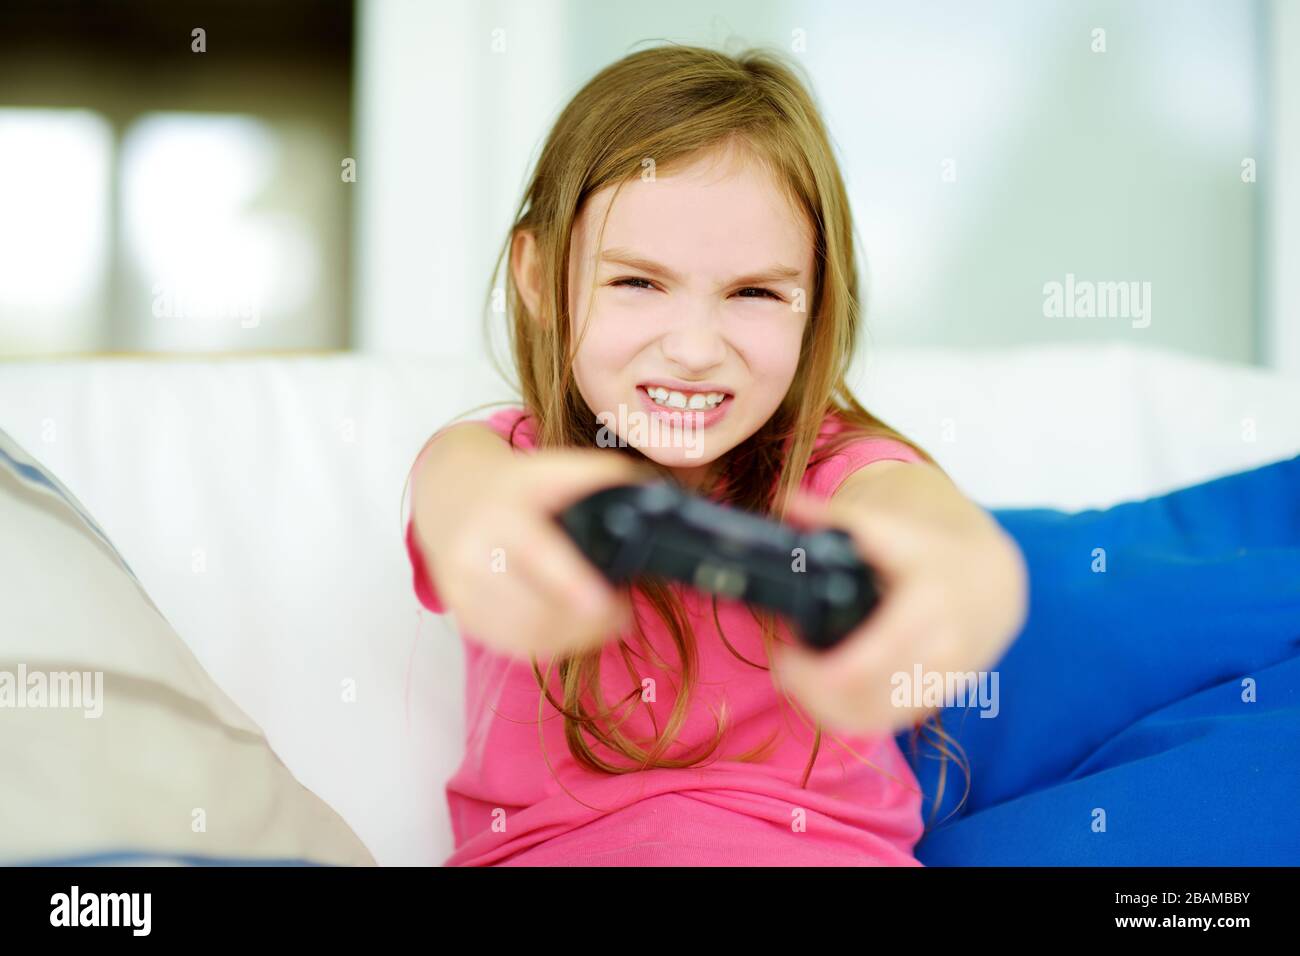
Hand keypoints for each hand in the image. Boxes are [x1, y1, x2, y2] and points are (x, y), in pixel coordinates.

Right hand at [426, 447, 656, 660]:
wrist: (450, 495)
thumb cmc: (515, 486)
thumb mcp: (551, 467)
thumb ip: (599, 477)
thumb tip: (656, 497)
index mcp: (502, 510)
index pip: (538, 552)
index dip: (571, 583)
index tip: (608, 604)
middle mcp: (475, 551)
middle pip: (536, 607)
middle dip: (589, 619)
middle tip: (623, 611)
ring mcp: (463, 588)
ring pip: (528, 632)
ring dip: (577, 635)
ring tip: (608, 620)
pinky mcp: (463, 614)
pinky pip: (514, 645)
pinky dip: (553, 643)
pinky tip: (576, 629)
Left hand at [773, 470, 1028, 736]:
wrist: (992, 578)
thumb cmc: (930, 550)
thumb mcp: (888, 527)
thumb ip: (834, 516)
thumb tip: (785, 502)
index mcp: (927, 606)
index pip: (862, 665)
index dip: (813, 672)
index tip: (786, 651)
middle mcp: (941, 651)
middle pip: (862, 698)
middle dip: (813, 689)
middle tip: (786, 665)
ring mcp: (941, 681)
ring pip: (874, 718)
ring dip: (826, 707)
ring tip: (801, 680)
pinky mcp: (936, 699)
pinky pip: (886, 723)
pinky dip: (849, 714)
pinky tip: (825, 694)